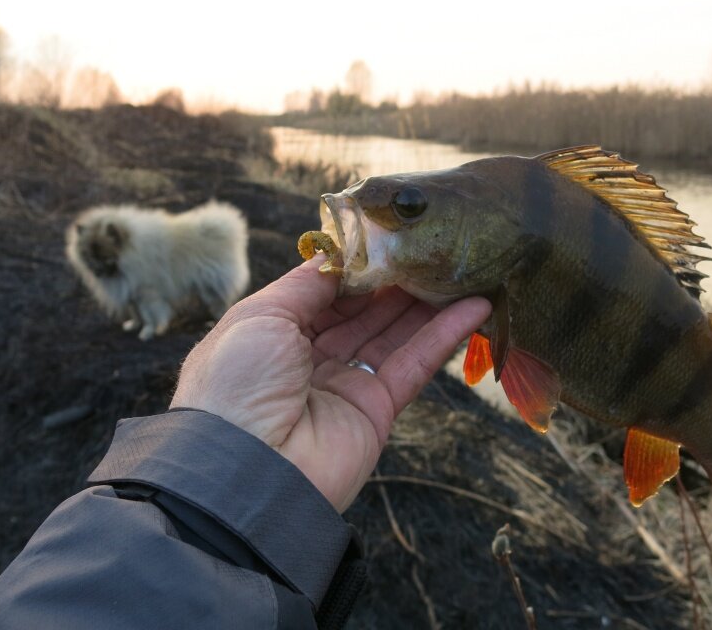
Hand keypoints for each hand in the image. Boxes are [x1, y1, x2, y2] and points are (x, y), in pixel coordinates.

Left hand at [172, 255, 491, 511]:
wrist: (245, 474)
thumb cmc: (237, 384)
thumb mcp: (260, 316)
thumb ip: (305, 284)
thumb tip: (341, 254)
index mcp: (271, 336)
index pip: (322, 292)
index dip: (356, 266)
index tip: (390, 235)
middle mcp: (308, 360)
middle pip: (362, 311)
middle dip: (396, 279)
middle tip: (434, 244)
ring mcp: (344, 387)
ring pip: (393, 334)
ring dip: (427, 302)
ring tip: (461, 265)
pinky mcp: (377, 412)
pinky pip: (414, 365)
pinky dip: (445, 336)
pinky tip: (475, 306)